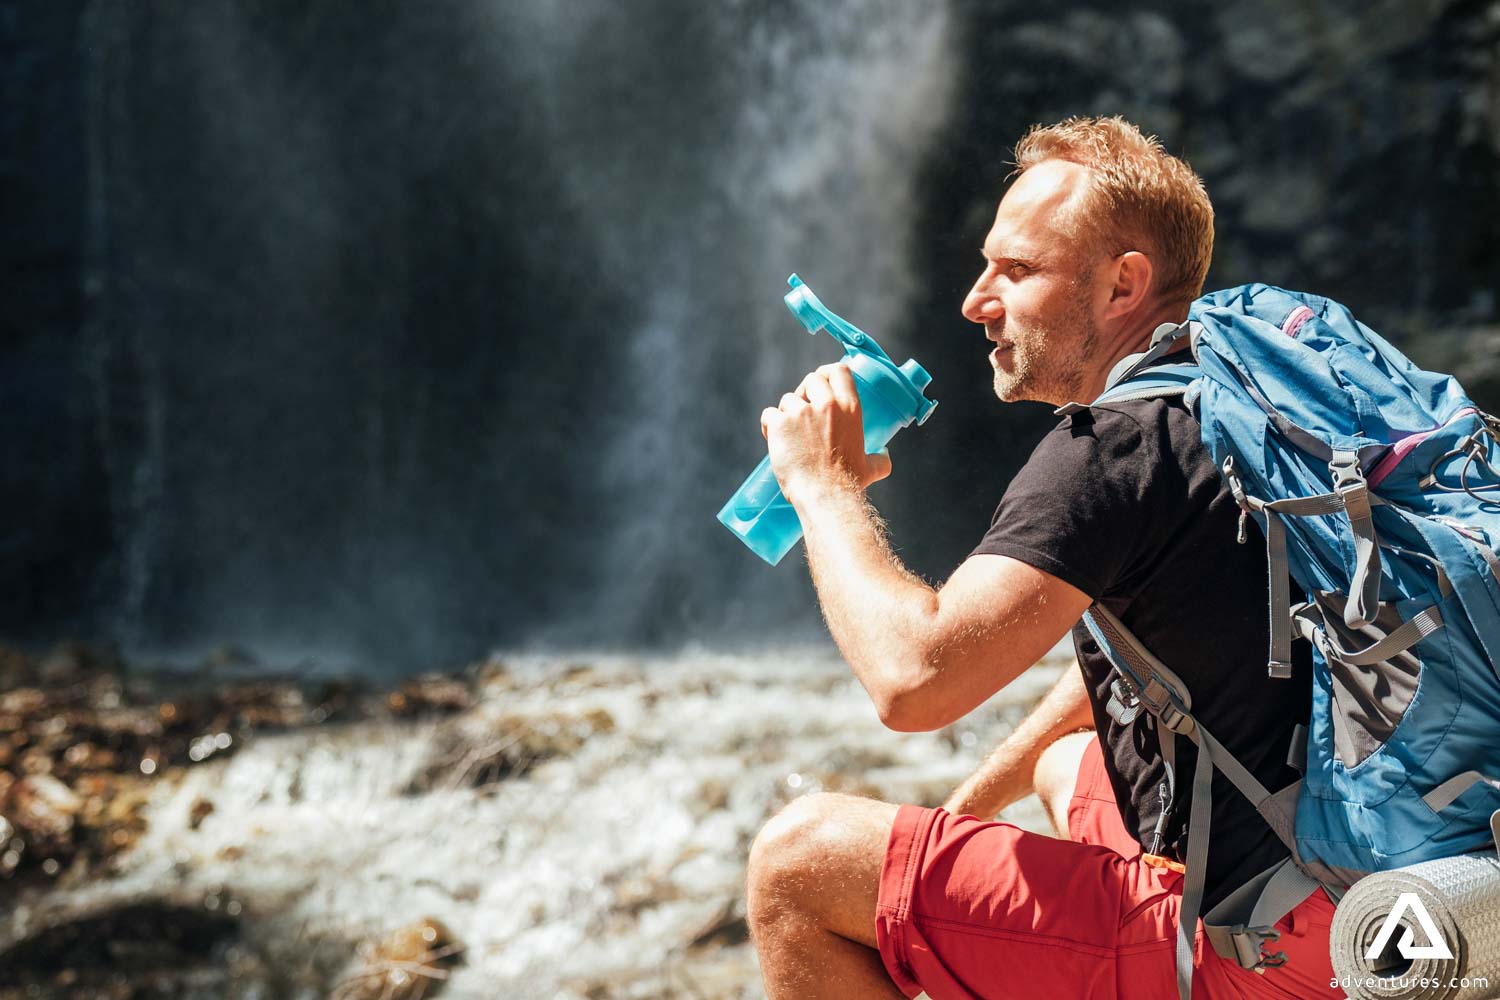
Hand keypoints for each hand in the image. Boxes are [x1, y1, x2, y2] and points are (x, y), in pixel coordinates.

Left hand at [760, 363, 892, 502]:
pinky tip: (774, 439)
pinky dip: (769, 426)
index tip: (822, 383)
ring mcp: (801, 412)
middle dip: (805, 392)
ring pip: (788, 399)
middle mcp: (827, 404)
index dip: (827, 373)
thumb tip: (885, 457)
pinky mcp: (780, 423)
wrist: (824, 495)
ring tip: (789, 435)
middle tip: (802, 410)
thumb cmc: (848, 483)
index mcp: (850, 408)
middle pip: (811, 380)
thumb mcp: (870, 468)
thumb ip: (880, 460)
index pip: (839, 371)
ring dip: (786, 413)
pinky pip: (769, 414)